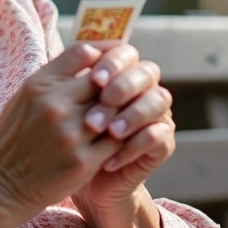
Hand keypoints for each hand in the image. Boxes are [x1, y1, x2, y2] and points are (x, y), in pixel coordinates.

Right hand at [0, 43, 124, 222]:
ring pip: (117, 111)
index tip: (109, 67)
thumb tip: (92, 56)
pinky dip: (123, 139)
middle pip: (106, 81)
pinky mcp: (83, 162)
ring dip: (122, 114)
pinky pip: (118, 142)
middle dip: (117, 86)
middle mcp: (55, 104)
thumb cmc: (14, 138)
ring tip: (122, 118)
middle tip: (122, 94)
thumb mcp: (24, 97)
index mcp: (39, 84)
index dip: (103, 56)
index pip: (85, 52)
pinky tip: (119, 140)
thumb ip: (55, 77)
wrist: (0, 185)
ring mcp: (71, 133)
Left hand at [74, 43, 175, 211]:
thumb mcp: (65, 105)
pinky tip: (110, 158)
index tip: (95, 78)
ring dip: (133, 114)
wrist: (75, 175)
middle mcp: (142, 89)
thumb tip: (83, 52)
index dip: (114, 62)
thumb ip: (73, 78)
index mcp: (120, 72)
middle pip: (148, 71)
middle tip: (106, 100)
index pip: (126, 53)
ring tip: (109, 131)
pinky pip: (158, 136)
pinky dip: (134, 145)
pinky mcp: (162, 143)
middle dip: (126, 84)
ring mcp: (156, 114)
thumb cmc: (68, 134)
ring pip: (159, 100)